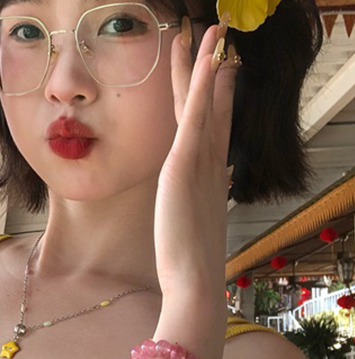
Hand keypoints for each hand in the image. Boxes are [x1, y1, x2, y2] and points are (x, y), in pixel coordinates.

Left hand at [153, 18, 239, 301]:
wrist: (194, 281)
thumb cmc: (191, 260)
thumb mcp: (196, 221)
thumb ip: (202, 197)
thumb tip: (209, 183)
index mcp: (209, 173)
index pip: (212, 124)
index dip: (215, 93)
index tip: (218, 68)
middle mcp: (208, 162)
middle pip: (209, 105)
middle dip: (209, 69)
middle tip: (212, 36)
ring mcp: (199, 162)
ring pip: (203, 103)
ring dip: (205, 65)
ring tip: (208, 31)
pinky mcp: (185, 167)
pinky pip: (194, 118)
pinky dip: (202, 88)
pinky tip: (208, 60)